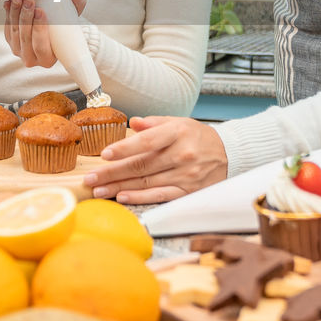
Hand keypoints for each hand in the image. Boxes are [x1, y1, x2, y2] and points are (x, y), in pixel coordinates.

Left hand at [3, 0, 87, 67]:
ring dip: (15, 14)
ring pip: (14, 32)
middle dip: (26, 18)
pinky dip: (8, 15)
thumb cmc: (67, 27)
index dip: (39, 29)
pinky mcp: (10, 42)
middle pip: (25, 38)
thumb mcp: (74, 16)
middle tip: (29, 0)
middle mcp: (31, 59)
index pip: (41, 46)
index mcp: (48, 60)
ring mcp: (18, 51)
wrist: (54, 31)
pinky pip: (7, 28)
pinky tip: (10, 2)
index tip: (41, 11)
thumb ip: (78, 3)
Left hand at [84, 116, 227, 203]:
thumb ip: (154, 123)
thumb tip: (132, 123)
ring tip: (99, 190)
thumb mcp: (179, 123)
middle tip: (91, 179)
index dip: (124, 149)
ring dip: (119, 187)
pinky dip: (140, 198)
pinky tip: (122, 197)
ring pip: (147, 183)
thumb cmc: (199, 137)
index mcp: (178, 133)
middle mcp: (182, 154)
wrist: (229, 153)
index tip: (104, 155)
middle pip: (141, 165)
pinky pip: (160, 196)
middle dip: (112, 173)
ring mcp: (186, 175)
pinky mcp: (189, 191)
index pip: (147, 142)